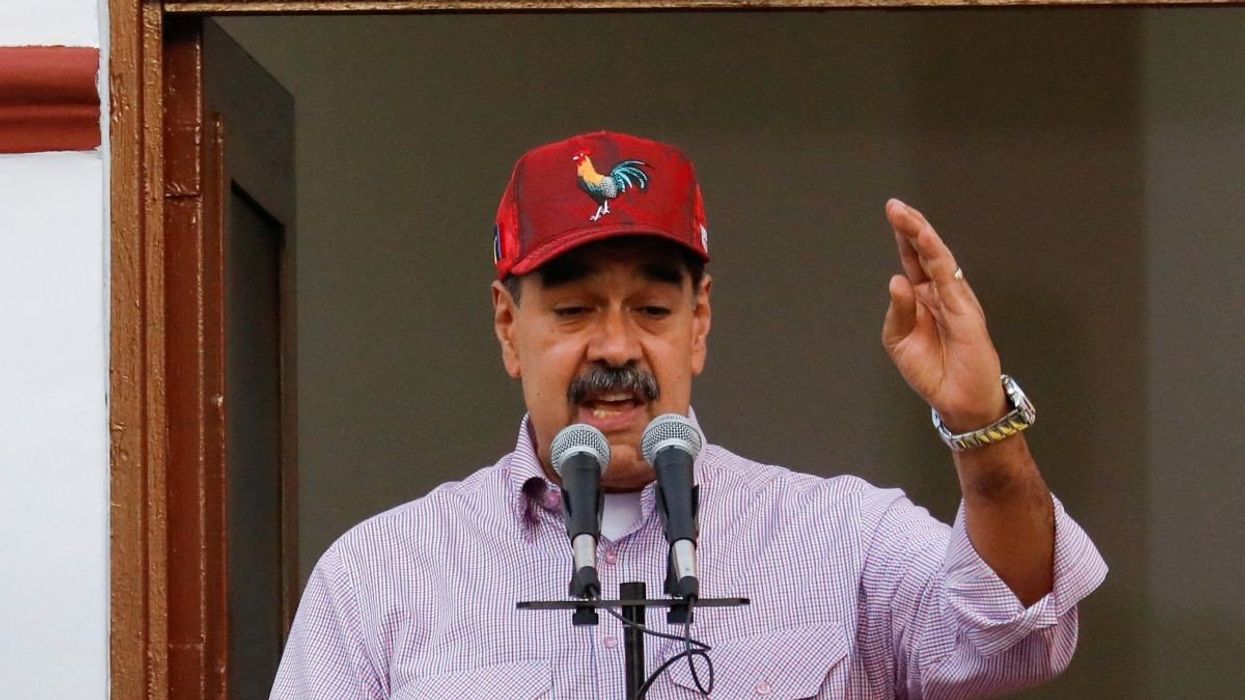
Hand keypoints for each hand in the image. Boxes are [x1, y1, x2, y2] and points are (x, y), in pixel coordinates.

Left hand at [882, 199, 1006, 431]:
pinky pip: (951, 281)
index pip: (912, 260)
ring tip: (908, 218)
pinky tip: (927, 243)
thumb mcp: (901, 342)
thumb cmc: (932, 372)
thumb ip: (898, 312)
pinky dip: (938, 260)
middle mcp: (940, 294)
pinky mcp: (966, 313)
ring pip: (939, 260)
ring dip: (924, 237)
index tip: (893, 211)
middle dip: (911, 227)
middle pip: (925, 253)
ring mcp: (955, 300)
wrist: (958, 401)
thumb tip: (896, 280)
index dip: (903, 236)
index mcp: (923, 299)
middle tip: (895, 206)